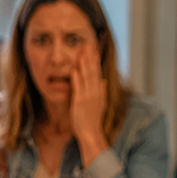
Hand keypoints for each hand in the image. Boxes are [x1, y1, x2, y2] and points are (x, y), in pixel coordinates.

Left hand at [70, 42, 107, 163]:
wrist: (91, 134)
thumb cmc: (92, 121)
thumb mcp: (99, 104)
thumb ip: (100, 91)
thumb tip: (102, 81)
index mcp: (99, 91)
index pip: (97, 71)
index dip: (94, 59)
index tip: (92, 48)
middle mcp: (96, 91)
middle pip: (93, 70)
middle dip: (90, 56)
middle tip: (88, 43)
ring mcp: (89, 96)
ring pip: (86, 76)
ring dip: (83, 63)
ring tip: (81, 51)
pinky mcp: (81, 101)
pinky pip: (78, 87)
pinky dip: (77, 77)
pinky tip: (74, 68)